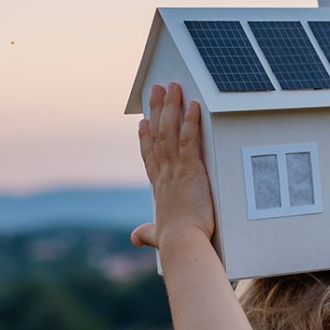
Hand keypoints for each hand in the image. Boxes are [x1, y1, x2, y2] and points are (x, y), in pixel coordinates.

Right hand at [132, 83, 215, 249]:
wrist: (183, 243)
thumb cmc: (175, 242)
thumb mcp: (159, 235)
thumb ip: (148, 234)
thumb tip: (135, 239)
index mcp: (159, 187)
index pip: (150, 156)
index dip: (145, 138)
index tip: (143, 122)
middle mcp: (164, 174)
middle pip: (158, 135)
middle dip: (157, 110)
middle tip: (157, 90)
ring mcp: (176, 169)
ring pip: (170, 131)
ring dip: (171, 107)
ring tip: (172, 86)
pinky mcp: (191, 170)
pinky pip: (191, 140)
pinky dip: (192, 121)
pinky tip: (194, 105)